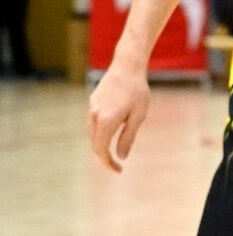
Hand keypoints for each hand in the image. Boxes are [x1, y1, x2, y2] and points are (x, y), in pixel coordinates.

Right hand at [89, 49, 150, 171]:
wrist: (127, 66)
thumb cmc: (137, 90)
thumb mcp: (138, 116)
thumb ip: (128, 137)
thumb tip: (121, 156)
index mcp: (106, 121)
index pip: (101, 150)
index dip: (108, 163)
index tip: (118, 170)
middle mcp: (95, 116)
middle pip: (95, 144)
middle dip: (105, 156)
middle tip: (118, 164)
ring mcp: (92, 108)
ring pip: (93, 134)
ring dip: (102, 144)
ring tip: (115, 149)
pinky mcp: (92, 102)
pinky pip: (94, 123)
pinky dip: (100, 132)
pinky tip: (111, 131)